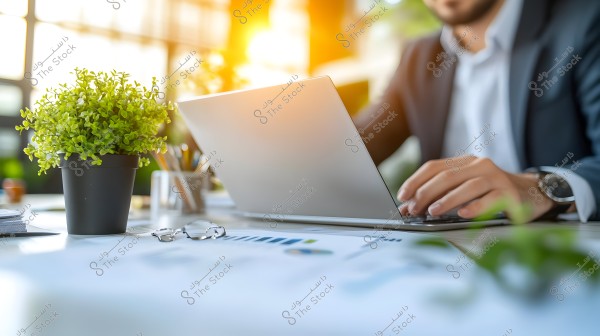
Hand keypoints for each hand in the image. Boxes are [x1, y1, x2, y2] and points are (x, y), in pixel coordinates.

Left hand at [396, 156, 554, 221]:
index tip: (402, 196)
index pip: (434, 166)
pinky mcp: (510, 193)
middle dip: (426, 193)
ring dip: (447, 199)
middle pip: (447, 176)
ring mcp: (496, 178)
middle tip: (414, 208)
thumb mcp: (463, 190)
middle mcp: (479, 165)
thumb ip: (439, 195)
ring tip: (432, 211)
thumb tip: (409, 207)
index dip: (416, 180)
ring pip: (468, 186)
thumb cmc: (490, 193)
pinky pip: (491, 199)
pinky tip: (463, 214)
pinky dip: (476, 207)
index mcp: (464, 162)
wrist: (530, 194)